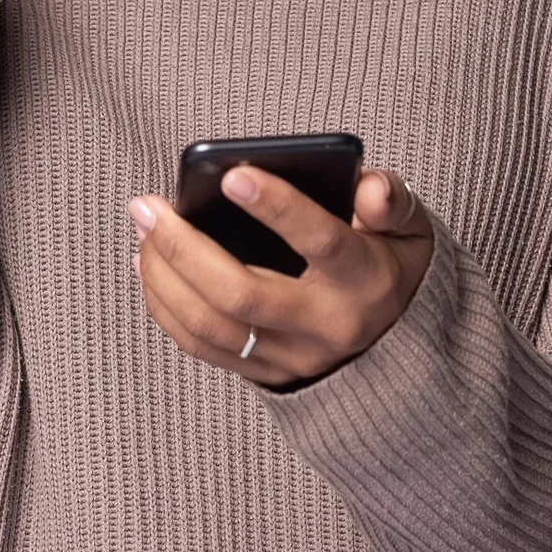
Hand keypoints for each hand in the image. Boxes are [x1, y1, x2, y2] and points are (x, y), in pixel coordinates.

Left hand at [125, 165, 436, 389]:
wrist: (400, 350)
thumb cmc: (391, 266)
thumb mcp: (409, 230)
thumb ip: (390, 201)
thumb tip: (367, 186)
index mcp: (365, 282)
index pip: (320, 243)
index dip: (277, 208)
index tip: (232, 175)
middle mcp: (326, 326)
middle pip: (242, 293)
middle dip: (184, 247)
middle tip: (148, 204)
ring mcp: (292, 358)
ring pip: (212, 326)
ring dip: (165, 276)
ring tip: (143, 228)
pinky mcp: (266, 376)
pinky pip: (203, 348)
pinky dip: (166, 307)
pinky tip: (149, 266)